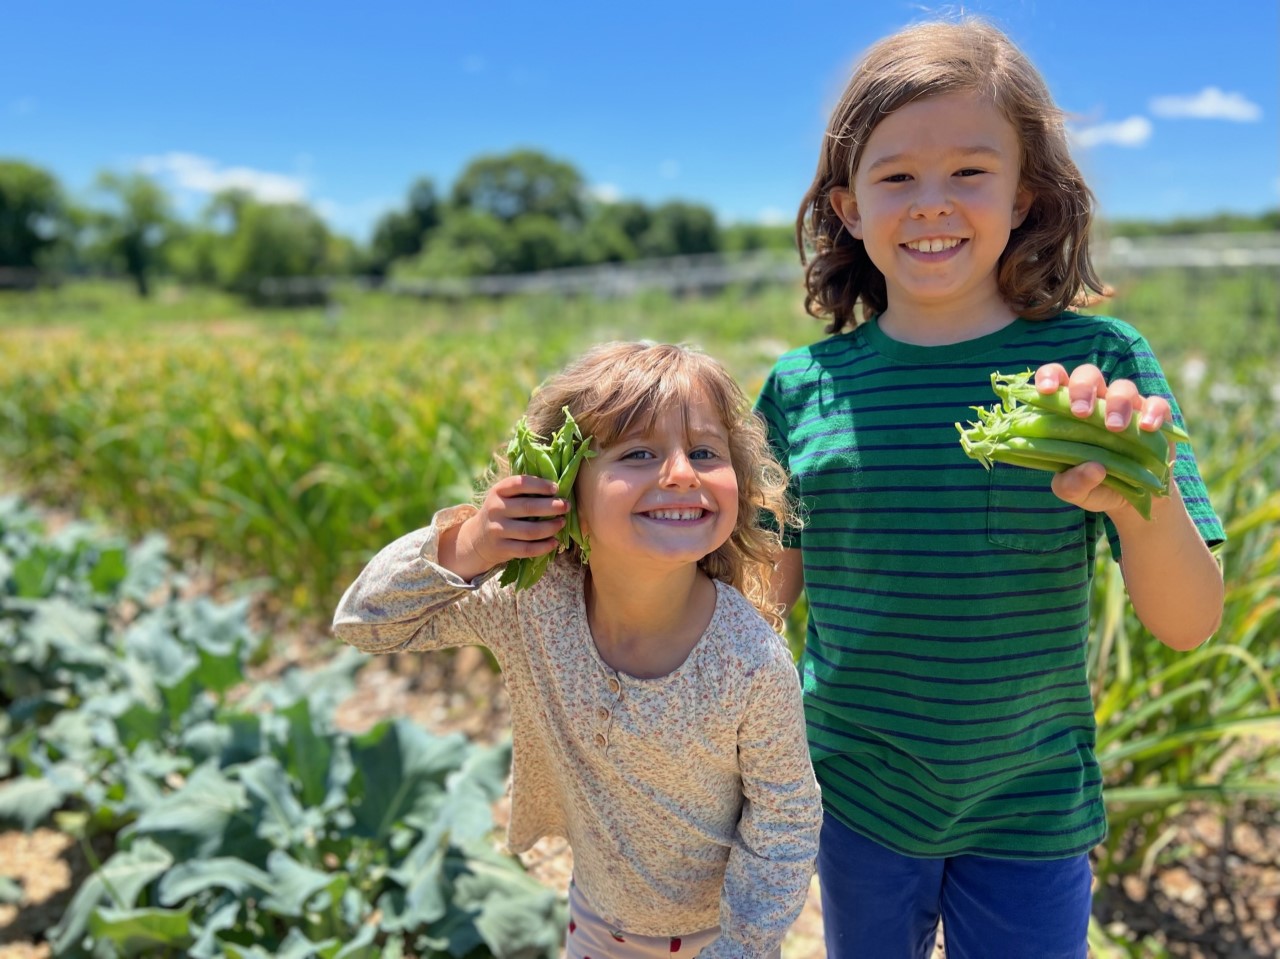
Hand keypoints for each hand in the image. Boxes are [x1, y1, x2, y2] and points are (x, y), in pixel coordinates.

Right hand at [452, 475, 567, 575]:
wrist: (478, 538)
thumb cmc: (501, 512)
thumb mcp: (504, 497)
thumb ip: (524, 490)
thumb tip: (557, 489)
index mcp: (498, 491)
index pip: (519, 484)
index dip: (540, 485)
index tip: (556, 488)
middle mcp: (496, 509)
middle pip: (528, 508)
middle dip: (552, 507)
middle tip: (566, 506)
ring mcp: (497, 530)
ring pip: (530, 531)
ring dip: (551, 527)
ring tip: (562, 523)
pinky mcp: (502, 548)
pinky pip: (527, 549)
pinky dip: (544, 547)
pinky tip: (554, 542)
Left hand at [1033, 362, 1173, 515]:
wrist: (1131, 502)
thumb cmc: (1093, 486)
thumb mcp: (1074, 491)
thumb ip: (1072, 483)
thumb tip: (1094, 468)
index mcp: (1067, 410)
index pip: (1055, 378)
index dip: (1049, 376)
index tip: (1046, 391)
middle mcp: (1097, 402)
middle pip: (1089, 375)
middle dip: (1082, 388)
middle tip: (1080, 413)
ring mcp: (1128, 407)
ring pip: (1123, 387)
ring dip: (1117, 403)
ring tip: (1114, 428)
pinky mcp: (1157, 418)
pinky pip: (1158, 405)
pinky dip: (1153, 412)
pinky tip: (1147, 428)